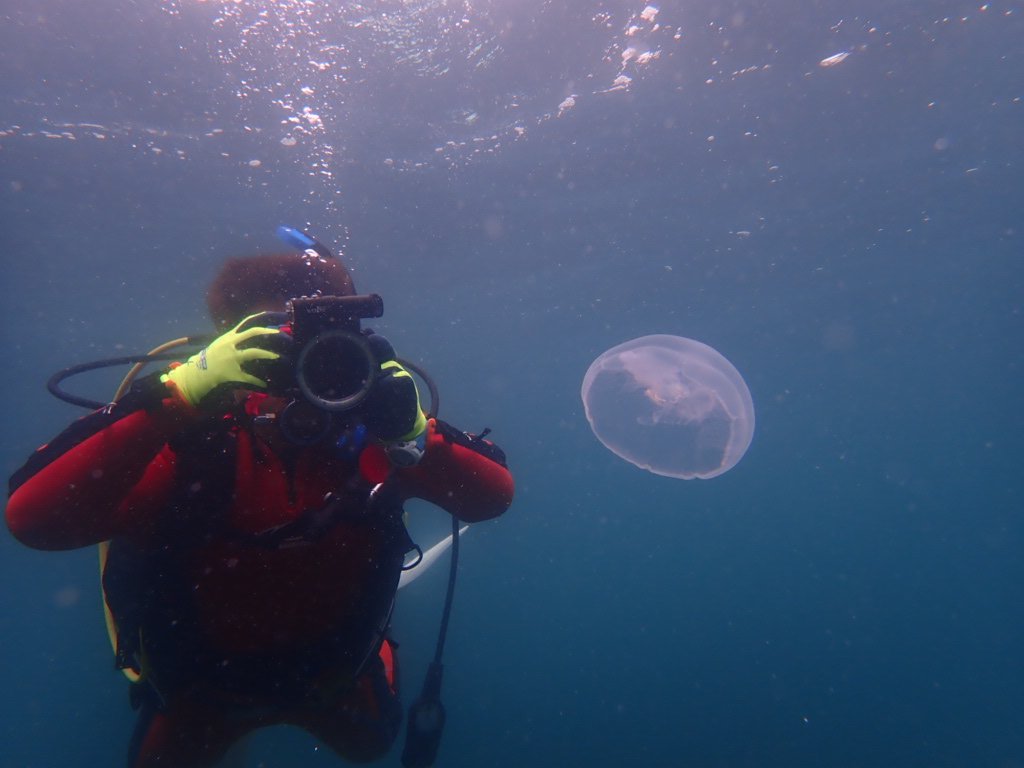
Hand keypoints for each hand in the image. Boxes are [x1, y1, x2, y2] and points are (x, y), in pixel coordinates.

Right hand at [162, 314, 283, 407]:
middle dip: (268, 333)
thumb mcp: (223, 343)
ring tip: (278, 357)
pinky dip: (259, 381)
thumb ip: (237, 338)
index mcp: (230, 337)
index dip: (264, 319)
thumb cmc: (214, 358)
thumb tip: (256, 334)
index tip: (278, 319)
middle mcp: (231, 344)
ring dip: (267, 354)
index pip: (248, 322)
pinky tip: (267, 384)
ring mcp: (231, 358)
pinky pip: (248, 377)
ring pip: (252, 352)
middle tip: (281, 336)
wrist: (198, 373)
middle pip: (252, 333)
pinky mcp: (231, 373)